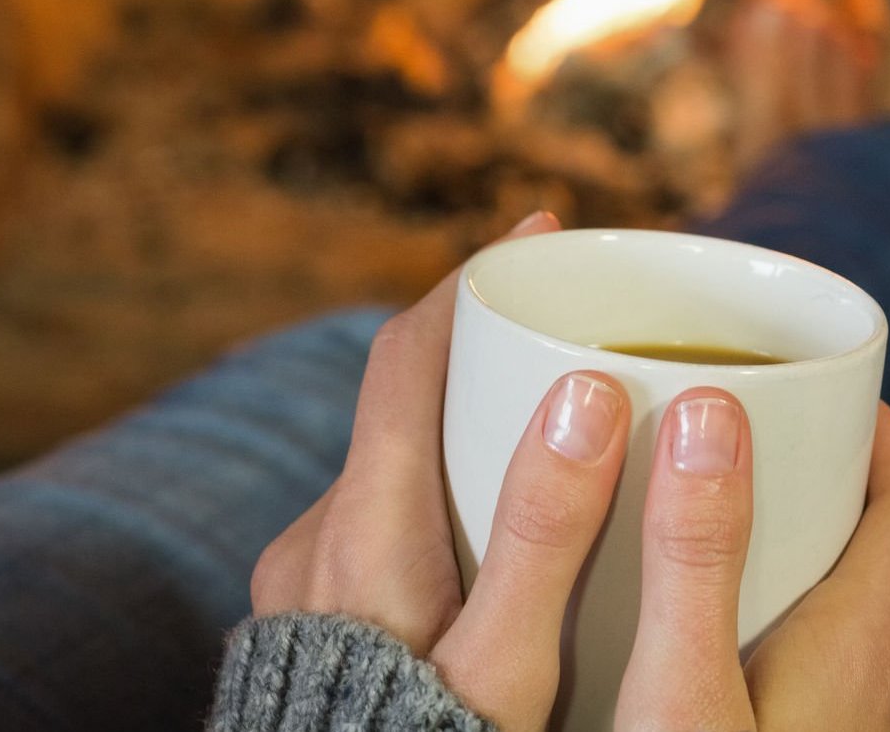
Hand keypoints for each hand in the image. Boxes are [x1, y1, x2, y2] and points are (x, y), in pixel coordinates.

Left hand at [253, 210, 889, 731]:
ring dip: (469, 433)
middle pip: (405, 408)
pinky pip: (383, 531)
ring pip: (395, 474)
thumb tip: (585, 390)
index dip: (475, 282)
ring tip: (563, 432)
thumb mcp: (504, 661)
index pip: (406, 357)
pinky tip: (508, 539)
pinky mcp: (309, 634)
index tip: (544, 228)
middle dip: (490, 353)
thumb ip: (546, 535)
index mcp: (363, 528)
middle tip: (582, 330)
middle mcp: (317, 542)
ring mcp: (304, 590)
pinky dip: (448, 501)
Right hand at [619, 400, 889, 731]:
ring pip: (886, 632)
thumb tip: (707, 418)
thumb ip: (694, 562)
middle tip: (770, 472)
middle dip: (848, 499)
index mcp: (864, 653)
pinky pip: (861, 693)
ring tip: (746, 560)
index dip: (885, 441)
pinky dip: (820, 652)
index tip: (828, 406)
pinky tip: (745, 671)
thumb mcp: (681, 700)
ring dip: (835, 580)